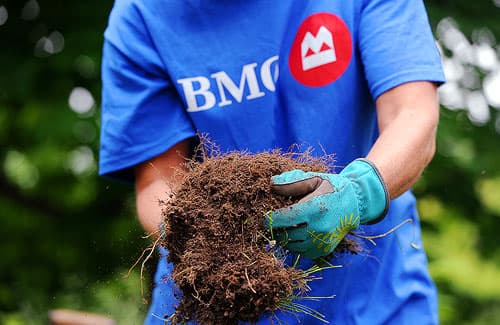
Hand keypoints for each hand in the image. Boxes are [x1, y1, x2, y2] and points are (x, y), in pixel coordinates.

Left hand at [266, 159, 388, 258]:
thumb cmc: (332, 188)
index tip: (263, 217)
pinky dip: (295, 245)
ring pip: (292, 246)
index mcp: (315, 208)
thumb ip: (292, 182)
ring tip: (284, 227)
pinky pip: (301, 252)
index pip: (283, 219)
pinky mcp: (324, 250)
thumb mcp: (314, 179)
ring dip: (284, 238)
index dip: (269, 219)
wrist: (356, 203)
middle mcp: (320, 228)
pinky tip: (296, 234)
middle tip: (272, 222)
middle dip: (275, 229)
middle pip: (285, 235)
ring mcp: (323, 241)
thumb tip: (271, 184)